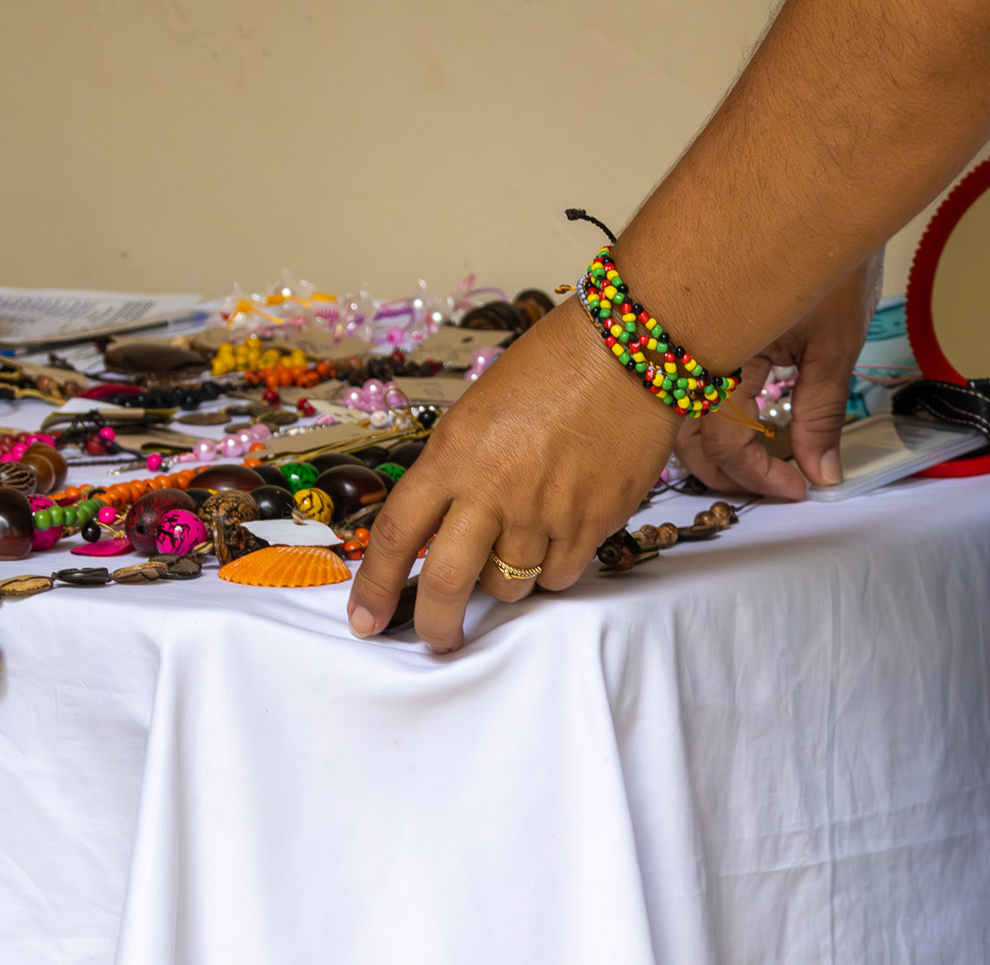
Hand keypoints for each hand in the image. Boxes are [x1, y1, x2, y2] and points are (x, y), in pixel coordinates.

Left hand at [347, 301, 680, 652]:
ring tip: (516, 543)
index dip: (374, 587)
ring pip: (510, 586)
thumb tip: (442, 525)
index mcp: (452, 456)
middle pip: (448, 584)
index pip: (397, 535)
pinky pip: (561, 574)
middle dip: (436, 624)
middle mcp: (492, 490)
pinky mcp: (593, 523)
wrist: (626, 350)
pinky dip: (553, 568)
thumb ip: (455, 471)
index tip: (363, 621)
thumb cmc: (548, 369)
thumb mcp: (475, 413)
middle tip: (439, 638)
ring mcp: (544, 511)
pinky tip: (557, 536)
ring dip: (505, 581)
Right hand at [672, 255, 880, 499]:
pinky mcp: (695, 323)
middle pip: (684, 438)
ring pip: (676, 414)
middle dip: (727, 474)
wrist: (818, 185)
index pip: (724, 442)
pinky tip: (741, 416)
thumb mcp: (834, 343)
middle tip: (776, 484)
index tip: (799, 488)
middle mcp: (690, 348)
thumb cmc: (829, 256)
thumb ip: (820, 415)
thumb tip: (822, 473)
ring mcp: (687, 335)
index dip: (759, 477)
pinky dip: (707, 412)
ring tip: (757, 458)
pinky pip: (685, 381)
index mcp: (722, 355)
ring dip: (711, 448)